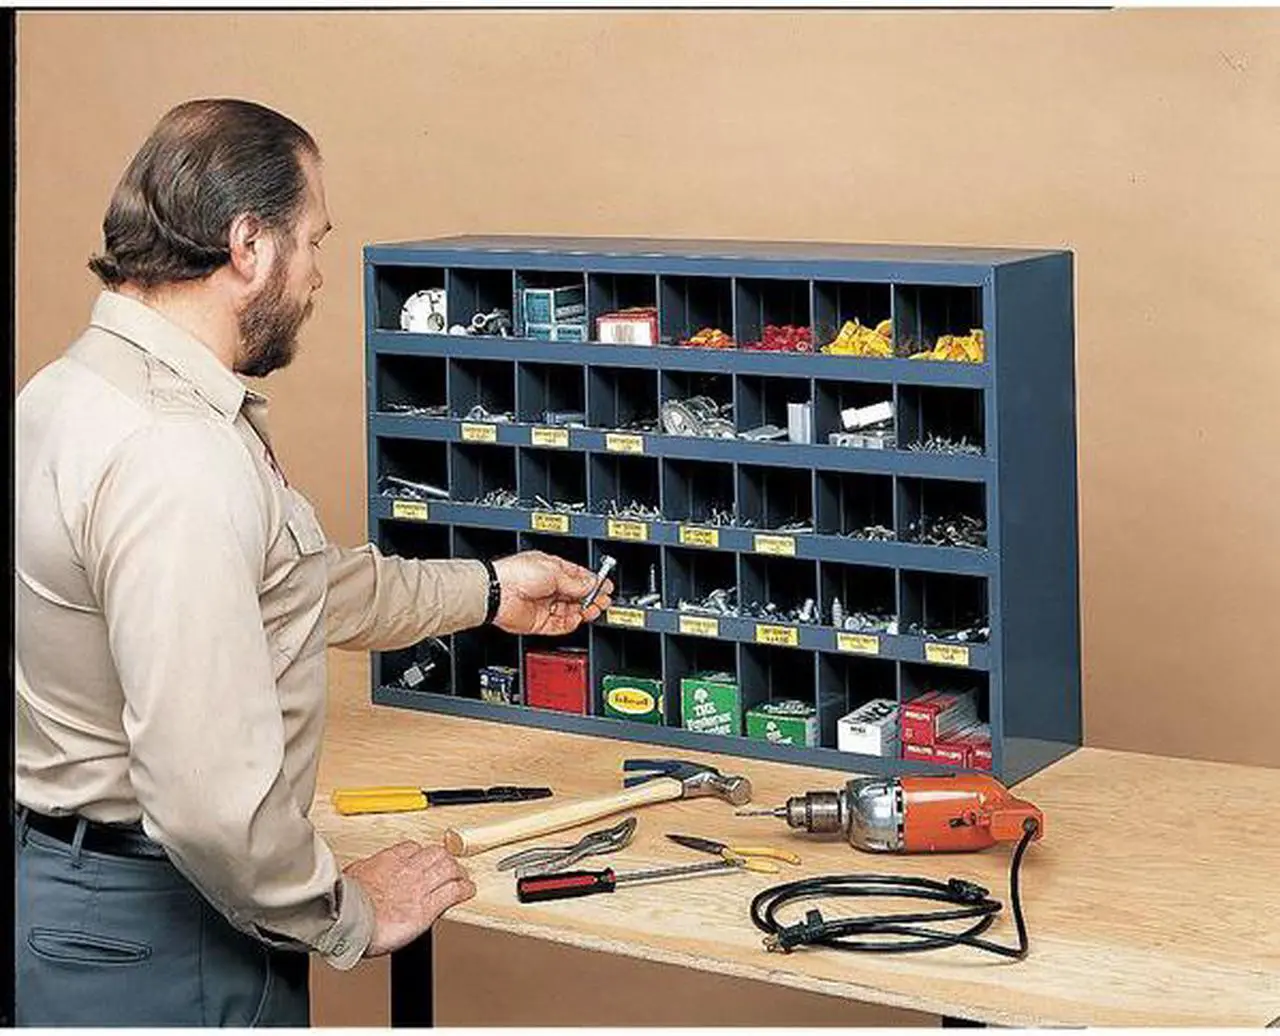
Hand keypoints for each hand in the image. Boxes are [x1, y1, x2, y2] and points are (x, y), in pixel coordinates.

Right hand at [345, 841, 475, 956]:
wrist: (349, 920)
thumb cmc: (345, 904)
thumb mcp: (353, 876)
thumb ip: (364, 873)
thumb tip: (360, 875)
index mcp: (389, 860)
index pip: (413, 848)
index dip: (422, 853)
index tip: (425, 858)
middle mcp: (408, 870)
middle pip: (436, 854)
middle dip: (445, 859)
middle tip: (450, 866)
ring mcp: (420, 887)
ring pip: (449, 868)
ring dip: (458, 872)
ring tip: (463, 877)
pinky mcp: (428, 907)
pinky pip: (453, 892)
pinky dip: (464, 889)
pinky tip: (468, 890)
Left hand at [491, 551, 612, 634]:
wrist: (498, 593)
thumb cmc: (517, 574)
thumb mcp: (554, 571)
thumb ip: (576, 581)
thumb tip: (592, 584)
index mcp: (550, 570)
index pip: (578, 577)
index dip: (593, 582)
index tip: (605, 586)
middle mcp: (548, 588)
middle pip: (576, 595)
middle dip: (592, 597)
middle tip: (604, 600)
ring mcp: (544, 605)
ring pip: (571, 611)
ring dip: (585, 610)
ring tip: (595, 609)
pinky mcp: (540, 622)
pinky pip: (560, 625)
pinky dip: (571, 623)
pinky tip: (578, 618)